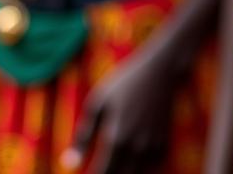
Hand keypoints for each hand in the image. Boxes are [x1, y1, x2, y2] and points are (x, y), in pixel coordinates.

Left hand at [63, 48, 175, 173]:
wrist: (161, 69)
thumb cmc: (125, 83)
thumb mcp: (97, 104)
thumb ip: (82, 137)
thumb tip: (68, 165)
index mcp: (117, 139)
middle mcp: (137, 147)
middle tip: (101, 167)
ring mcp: (154, 145)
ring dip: (125, 172)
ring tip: (114, 164)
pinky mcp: (165, 141)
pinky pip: (153, 166)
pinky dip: (142, 167)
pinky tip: (132, 161)